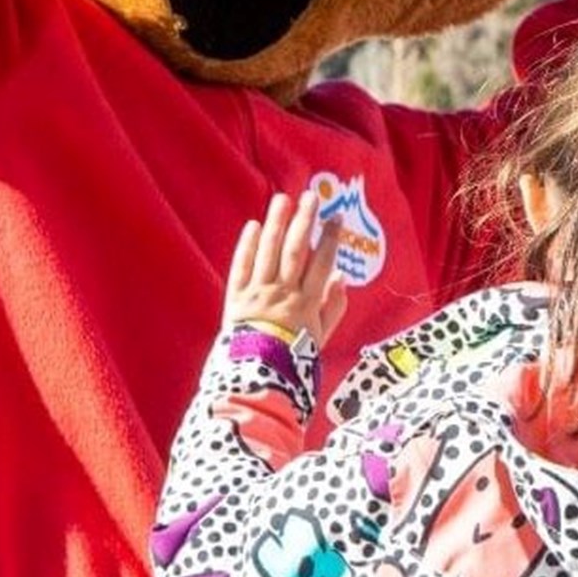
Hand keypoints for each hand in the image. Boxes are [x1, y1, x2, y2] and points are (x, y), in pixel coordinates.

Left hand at [223, 192, 348, 349]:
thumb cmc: (292, 361)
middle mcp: (283, 294)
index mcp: (307, 304)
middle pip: (296, 250)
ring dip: (276, 224)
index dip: (331, 239)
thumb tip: (341, 278)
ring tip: (282, 200)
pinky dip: (247, 246)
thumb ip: (333, 308)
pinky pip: (241, 268)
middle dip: (305, 221)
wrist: (256, 379)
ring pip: (268, 252)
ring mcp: (258, 294)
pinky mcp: (236, 299)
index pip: (322, 263)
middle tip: (311, 197)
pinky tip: (252, 226)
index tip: (337, 217)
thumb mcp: (320, 339)